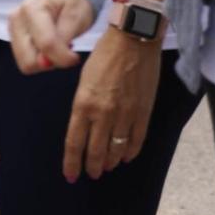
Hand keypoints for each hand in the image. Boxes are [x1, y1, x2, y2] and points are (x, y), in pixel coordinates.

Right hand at [7, 0, 97, 74]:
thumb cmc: (73, 5)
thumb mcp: (75, 17)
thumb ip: (61, 39)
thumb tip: (45, 61)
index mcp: (31, 8)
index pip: (45, 43)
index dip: (63, 57)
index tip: (75, 57)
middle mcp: (16, 18)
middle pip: (30, 59)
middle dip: (52, 61)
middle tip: (66, 52)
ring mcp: (13, 30)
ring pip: (26, 64)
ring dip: (46, 63)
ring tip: (58, 48)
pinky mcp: (14, 40)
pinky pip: (26, 63)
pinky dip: (40, 61)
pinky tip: (50, 49)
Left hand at [63, 21, 161, 182]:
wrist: (133, 38)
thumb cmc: (105, 54)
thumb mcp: (84, 78)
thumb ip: (83, 104)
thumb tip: (84, 124)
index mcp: (83, 104)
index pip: (74, 143)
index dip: (72, 163)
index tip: (71, 175)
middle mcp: (103, 113)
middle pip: (96, 151)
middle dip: (92, 166)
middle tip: (92, 173)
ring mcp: (125, 114)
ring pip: (116, 149)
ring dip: (110, 161)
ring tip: (108, 167)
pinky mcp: (143, 112)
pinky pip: (136, 140)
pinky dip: (130, 151)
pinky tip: (126, 157)